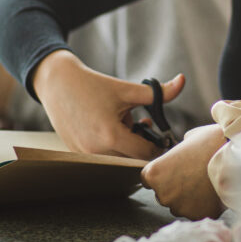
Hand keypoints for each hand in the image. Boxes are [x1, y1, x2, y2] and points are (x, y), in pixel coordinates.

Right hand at [32, 49, 184, 158]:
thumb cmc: (93, 85)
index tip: (164, 136)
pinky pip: (103, 158)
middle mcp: (96, 151)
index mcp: (111, 136)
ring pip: (118, 160)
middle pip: (132, 160)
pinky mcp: (77, 154)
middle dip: (143, 146)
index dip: (158, 145)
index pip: (145, 154)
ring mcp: (85, 155)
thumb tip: (183, 81)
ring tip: (131, 125)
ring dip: (128, 148)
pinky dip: (113, 148)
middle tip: (148, 128)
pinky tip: (115, 128)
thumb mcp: (127, 89)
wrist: (58, 84)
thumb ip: (157, 93)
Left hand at [141, 124, 226, 219]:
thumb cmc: (210, 142)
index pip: (148, 179)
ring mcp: (179, 207)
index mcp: (154, 173)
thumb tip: (179, 156)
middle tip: (192, 174)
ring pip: (179, 205)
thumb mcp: (186, 140)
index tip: (174, 169)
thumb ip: (176, 153)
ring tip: (204, 182)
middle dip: (175, 186)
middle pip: (163, 194)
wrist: (235, 154)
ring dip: (188, 197)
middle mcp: (162, 194)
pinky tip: (211, 191)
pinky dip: (202, 204)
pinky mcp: (197, 215)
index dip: (162, 173)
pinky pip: (196, 211)